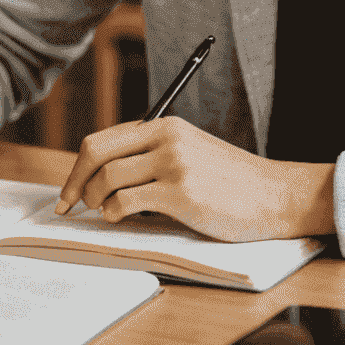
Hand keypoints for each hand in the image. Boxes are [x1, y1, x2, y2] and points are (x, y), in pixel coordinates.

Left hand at [54, 116, 335, 241]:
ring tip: (102, 212)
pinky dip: (115, 213)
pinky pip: (127, 202)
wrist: (275, 195)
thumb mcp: (190, 152)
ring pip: (109, 178)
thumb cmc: (231, 182)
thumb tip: (105, 175)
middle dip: (75, 181)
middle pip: (96, 152)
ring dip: (96, 200)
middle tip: (69, 204)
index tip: (69, 188)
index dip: (79, 166)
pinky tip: (119, 219)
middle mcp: (166, 139)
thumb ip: (152, 155)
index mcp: (165, 126)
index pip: (104, 139)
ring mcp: (173, 165)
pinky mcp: (180, 193)